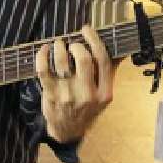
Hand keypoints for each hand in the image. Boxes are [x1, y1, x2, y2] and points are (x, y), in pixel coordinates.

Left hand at [35, 25, 115, 142]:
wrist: (67, 132)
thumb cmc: (87, 110)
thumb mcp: (104, 96)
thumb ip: (110, 73)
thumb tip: (120, 49)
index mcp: (104, 93)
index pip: (103, 61)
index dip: (94, 40)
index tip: (86, 30)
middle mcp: (87, 95)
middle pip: (84, 59)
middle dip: (76, 45)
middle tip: (72, 43)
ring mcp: (68, 95)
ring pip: (62, 62)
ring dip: (59, 47)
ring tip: (58, 44)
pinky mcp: (51, 95)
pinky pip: (43, 70)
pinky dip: (42, 56)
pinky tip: (44, 50)